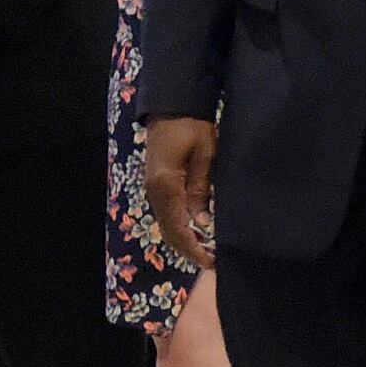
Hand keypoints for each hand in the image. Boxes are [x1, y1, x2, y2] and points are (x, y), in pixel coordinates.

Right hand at [145, 116, 218, 268]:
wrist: (173, 104)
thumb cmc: (193, 126)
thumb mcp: (206, 155)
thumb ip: (202, 189)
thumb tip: (203, 222)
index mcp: (166, 185)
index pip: (178, 228)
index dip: (194, 248)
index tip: (211, 262)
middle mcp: (154, 191)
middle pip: (170, 230)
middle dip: (190, 248)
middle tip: (212, 261)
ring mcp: (153, 188)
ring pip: (167, 223)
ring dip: (185, 239)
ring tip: (207, 250)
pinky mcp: (157, 183)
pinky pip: (168, 212)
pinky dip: (181, 226)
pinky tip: (197, 230)